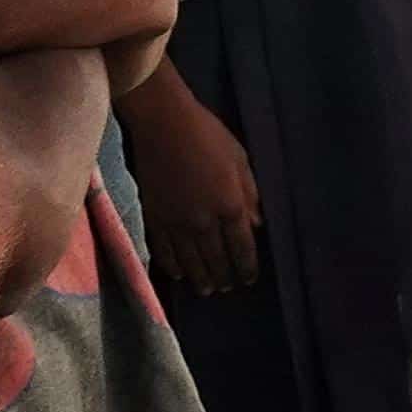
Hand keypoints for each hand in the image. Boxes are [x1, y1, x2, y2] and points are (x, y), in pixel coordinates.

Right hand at [122, 81, 261, 293]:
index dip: (247, 266)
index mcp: (230, 205)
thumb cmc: (207, 134)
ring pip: (190, 261)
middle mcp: (204, 221)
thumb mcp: (240, 160)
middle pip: (216, 259)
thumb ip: (250, 195)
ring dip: (200, 278)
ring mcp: (176, 223)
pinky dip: (172, 265)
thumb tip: (257, 224)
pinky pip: (163, 250)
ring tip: (207, 289)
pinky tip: (178, 274)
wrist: (163, 122)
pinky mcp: (154, 217)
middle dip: (224, 276)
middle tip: (227, 287)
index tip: (249, 279)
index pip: (242, 247)